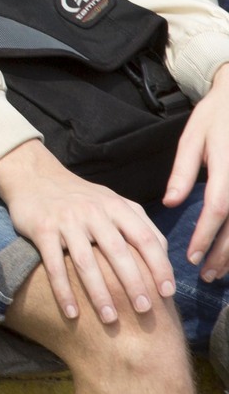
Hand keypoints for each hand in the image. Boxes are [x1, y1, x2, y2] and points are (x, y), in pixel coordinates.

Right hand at [0, 138, 174, 323]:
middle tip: (144, 310)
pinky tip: (72, 313)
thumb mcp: (112, 202)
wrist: (35, 176)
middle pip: (118, 252)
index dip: (159, 266)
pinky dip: (63, 290)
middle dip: (133, 283)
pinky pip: (54, 264)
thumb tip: (164, 255)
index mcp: (115, 206)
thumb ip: (138, 224)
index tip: (167, 293)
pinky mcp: (42, 229)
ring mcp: (66, 219)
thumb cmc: (82, 198)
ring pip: (86, 262)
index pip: (145, 237)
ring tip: (111, 319)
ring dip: (99, 293)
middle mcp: (93, 211)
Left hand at [161, 61, 228, 276]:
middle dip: (222, 255)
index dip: (205, 236)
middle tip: (205, 275)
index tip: (192, 258)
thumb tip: (169, 204)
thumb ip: (181, 172)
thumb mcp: (192, 139)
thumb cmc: (215, 118)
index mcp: (226, 170)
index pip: (217, 209)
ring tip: (219, 272)